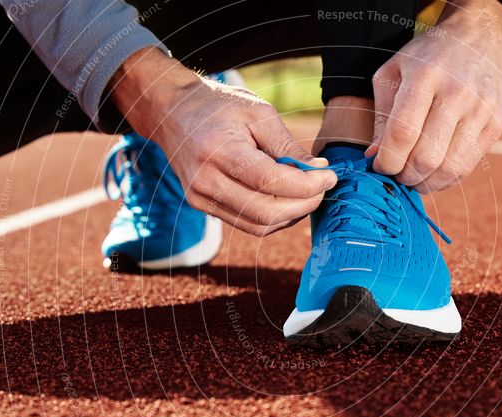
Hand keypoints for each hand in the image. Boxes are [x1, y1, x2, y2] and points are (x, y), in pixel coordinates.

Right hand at [108, 48, 336, 235]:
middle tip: (322, 188)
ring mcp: (201, 198)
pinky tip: (287, 200)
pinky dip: (273, 218)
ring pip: (259, 225)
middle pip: (267, 212)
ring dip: (291, 215)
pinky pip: (247, 224)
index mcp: (219, 150)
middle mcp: (206, 181)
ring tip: (307, 194)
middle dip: (304, 204)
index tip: (330, 176)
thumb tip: (318, 172)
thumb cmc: (218, 107)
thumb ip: (287, 145)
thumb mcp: (258, 112)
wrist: (171, 112)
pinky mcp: (202, 207)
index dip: (307, 185)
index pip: (271, 182)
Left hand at [365, 0, 501, 192]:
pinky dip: (445, 179)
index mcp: (425, 77)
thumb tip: (373, 156)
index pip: (402, 133)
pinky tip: (433, 173)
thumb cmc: (427, 59)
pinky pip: (466, 167)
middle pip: (426, 156)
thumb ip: (381, 115)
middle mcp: (457, 94)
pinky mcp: (494, 126)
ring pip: (448, 168)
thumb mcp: (394, 73)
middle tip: (396, 173)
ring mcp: (480, 111)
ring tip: (412, 176)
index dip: (386, 160)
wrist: (480, 38)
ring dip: (424, 182)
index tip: (378, 165)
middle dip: (404, 175)